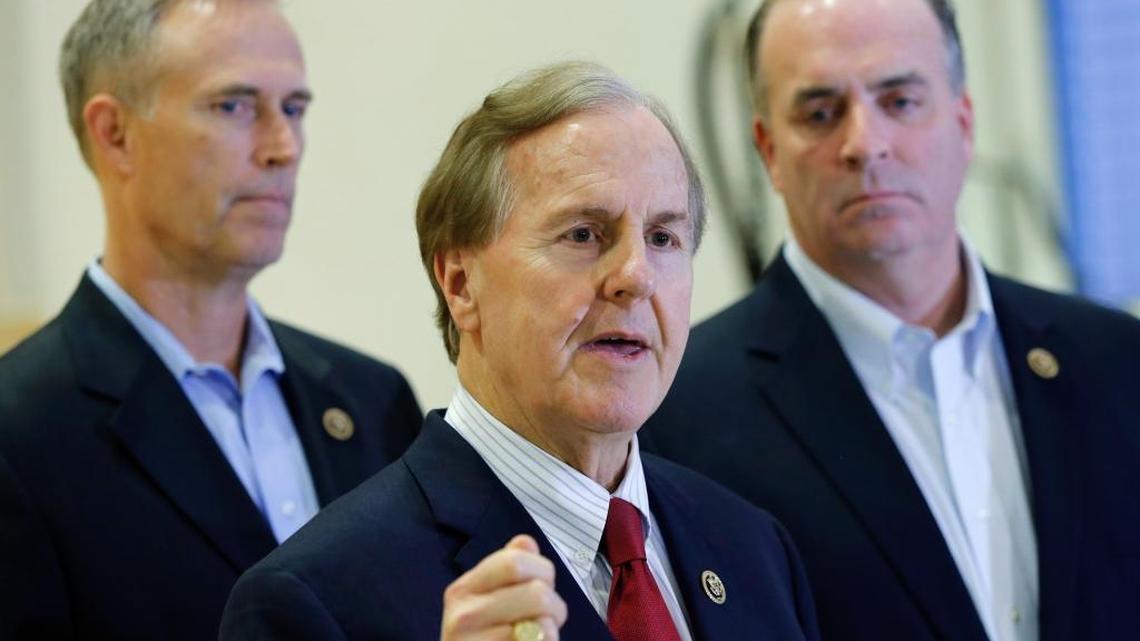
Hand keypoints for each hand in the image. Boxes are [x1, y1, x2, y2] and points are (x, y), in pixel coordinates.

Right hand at [440, 535, 567, 640]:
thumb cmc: (485, 640)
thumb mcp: (488, 601)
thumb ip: (507, 570)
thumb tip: (525, 542)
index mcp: (463, 590)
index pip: (515, 561)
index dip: (542, 571)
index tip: (541, 585)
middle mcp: (462, 616)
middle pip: (536, 593)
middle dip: (555, 606)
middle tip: (546, 620)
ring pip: (542, 626)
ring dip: (551, 634)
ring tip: (535, 639)